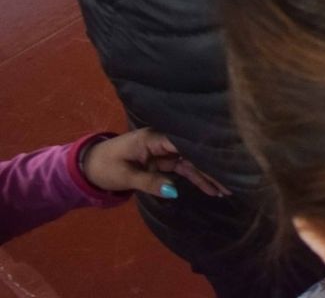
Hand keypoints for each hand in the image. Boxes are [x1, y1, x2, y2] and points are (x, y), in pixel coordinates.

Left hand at [82, 128, 230, 198]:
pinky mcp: (165, 160)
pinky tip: (212, 188)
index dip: (203, 152)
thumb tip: (174, 191)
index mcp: (153, 138)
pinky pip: (185, 168)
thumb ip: (150, 182)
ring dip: (208, 175)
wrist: (88, 166)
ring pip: (193, 161)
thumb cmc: (104, 167)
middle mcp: (163, 140)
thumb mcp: (125, 177)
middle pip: (193, 151)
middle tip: (231, 181)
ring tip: (226, 189)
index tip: (222, 162)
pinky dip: (197, 178)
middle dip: (211, 166)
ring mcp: (165, 150)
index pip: (184, 142)